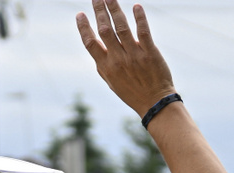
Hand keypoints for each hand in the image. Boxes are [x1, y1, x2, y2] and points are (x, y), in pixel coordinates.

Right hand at [76, 0, 174, 117]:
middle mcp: (117, 59)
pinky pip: (143, 32)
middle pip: (104, 30)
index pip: (90, 43)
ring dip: (115, 10)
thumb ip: (103, 65)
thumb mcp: (111, 82)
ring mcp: (133, 55)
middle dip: (99, 12)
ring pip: (121, 27)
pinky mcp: (150, 52)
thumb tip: (96, 49)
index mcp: (105, 67)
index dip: (84, 28)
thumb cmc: (131, 92)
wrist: (154, 102)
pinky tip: (136, 6)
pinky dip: (139, 18)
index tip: (79, 14)